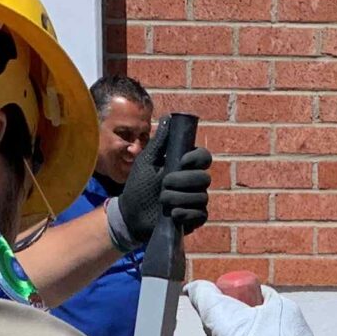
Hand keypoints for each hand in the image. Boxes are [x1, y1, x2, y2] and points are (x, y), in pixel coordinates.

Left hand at [112, 125, 214, 246]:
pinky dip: (186, 214)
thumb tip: (169, 118)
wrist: (131, 214)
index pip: (204, 157)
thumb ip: (159, 142)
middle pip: (205, 178)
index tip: (183, 161)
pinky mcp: (193, 218)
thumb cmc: (139, 185)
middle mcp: (193, 182)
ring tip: (163, 201)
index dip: (197, 158)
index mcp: (185, 166)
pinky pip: (201, 214)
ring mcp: (194, 200)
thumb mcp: (146, 161)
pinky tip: (173, 214)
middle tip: (164, 184)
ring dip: (179, 198)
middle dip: (183, 181)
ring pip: (202, 197)